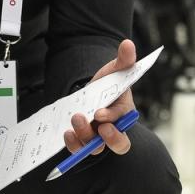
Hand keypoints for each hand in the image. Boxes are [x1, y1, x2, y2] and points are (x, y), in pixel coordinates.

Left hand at [63, 39, 138, 156]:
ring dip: (85, 137)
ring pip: (96, 147)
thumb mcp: (115, 69)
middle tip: (99, 128)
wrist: (91, 91)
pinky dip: (73, 144)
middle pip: (119, 144)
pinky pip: (79, 148)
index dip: (114, 118)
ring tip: (76, 120)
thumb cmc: (108, 83)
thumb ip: (124, 59)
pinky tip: (66, 133)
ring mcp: (98, 137)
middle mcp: (114, 128)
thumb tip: (128, 44)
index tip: (101, 114)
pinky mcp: (83, 139)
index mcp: (125, 112)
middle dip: (111, 139)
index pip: (124, 119)